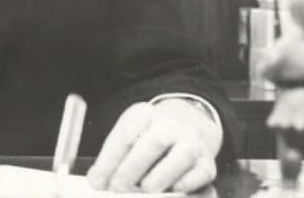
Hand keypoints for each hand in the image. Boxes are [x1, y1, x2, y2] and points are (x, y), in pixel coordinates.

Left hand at [88, 99, 221, 192]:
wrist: (188, 124)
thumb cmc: (149, 136)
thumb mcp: (129, 135)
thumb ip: (114, 157)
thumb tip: (97, 182)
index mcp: (145, 114)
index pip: (126, 134)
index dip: (109, 161)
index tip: (96, 182)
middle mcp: (171, 124)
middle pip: (154, 143)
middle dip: (132, 170)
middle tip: (116, 189)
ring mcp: (192, 142)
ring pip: (181, 157)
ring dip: (160, 177)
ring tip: (144, 189)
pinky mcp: (207, 163)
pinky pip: (199, 175)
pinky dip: (184, 185)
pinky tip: (171, 191)